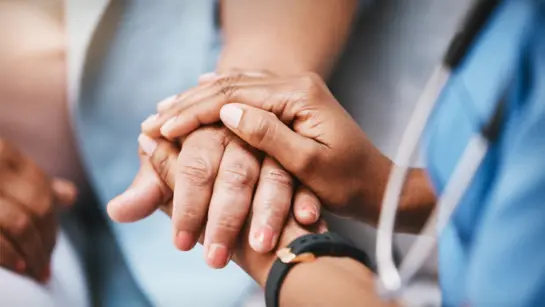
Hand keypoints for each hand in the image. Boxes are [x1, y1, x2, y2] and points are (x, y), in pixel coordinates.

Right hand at [0, 138, 76, 281]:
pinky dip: (9, 254)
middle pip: (37, 208)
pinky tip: (18, 267)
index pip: (42, 192)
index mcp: (3, 153)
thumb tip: (69, 197)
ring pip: (19, 223)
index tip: (52, 249)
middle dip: (45, 241)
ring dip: (32, 253)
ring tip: (36, 272)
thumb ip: (30, 184)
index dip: (51, 225)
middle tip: (45, 267)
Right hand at [141, 72, 392, 224]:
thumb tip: (228, 112)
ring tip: (166, 109)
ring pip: (236, 88)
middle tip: (153, 118)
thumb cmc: (348, 181)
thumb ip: (269, 136)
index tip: (163, 125)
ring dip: (199, 99)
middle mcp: (296, 84)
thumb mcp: (309, 165)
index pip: (235, 95)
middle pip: (231, 86)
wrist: (377, 184)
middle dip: (189, 103)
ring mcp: (294, 91)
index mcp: (300, 94)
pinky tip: (201, 94)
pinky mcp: (292, 103)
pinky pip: (247, 93)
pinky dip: (219, 97)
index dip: (195, 111)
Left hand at [142, 137, 326, 284]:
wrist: (240, 122)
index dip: (188, 207)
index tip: (183, 244)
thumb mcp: (176, 174)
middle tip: (215, 259)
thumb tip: (117, 211)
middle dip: (225, 219)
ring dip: (268, 212)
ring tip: (261, 247)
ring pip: (273, 179)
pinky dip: (306, 199)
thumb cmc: (202, 159)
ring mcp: (272, 148)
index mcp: (205, 133)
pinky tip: (309, 220)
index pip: (194, 168)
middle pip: (235, 176)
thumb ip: (152, 192)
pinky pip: (305, 180)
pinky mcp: (297, 162)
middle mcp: (240, 135)